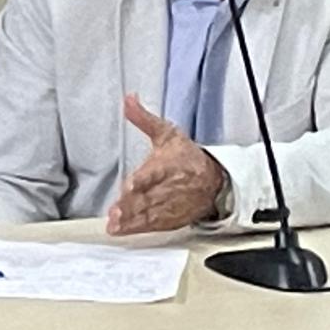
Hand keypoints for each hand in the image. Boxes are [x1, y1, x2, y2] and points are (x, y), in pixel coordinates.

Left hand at [106, 94, 224, 235]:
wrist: (214, 180)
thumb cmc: (187, 156)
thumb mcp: (167, 134)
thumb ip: (144, 119)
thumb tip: (128, 98)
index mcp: (169, 164)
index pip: (155, 173)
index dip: (143, 179)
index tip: (131, 184)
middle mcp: (170, 187)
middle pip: (149, 196)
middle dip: (133, 204)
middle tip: (116, 211)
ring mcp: (171, 205)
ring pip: (150, 213)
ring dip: (132, 219)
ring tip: (115, 224)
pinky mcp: (171, 218)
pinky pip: (153, 225)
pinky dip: (137, 229)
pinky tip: (121, 230)